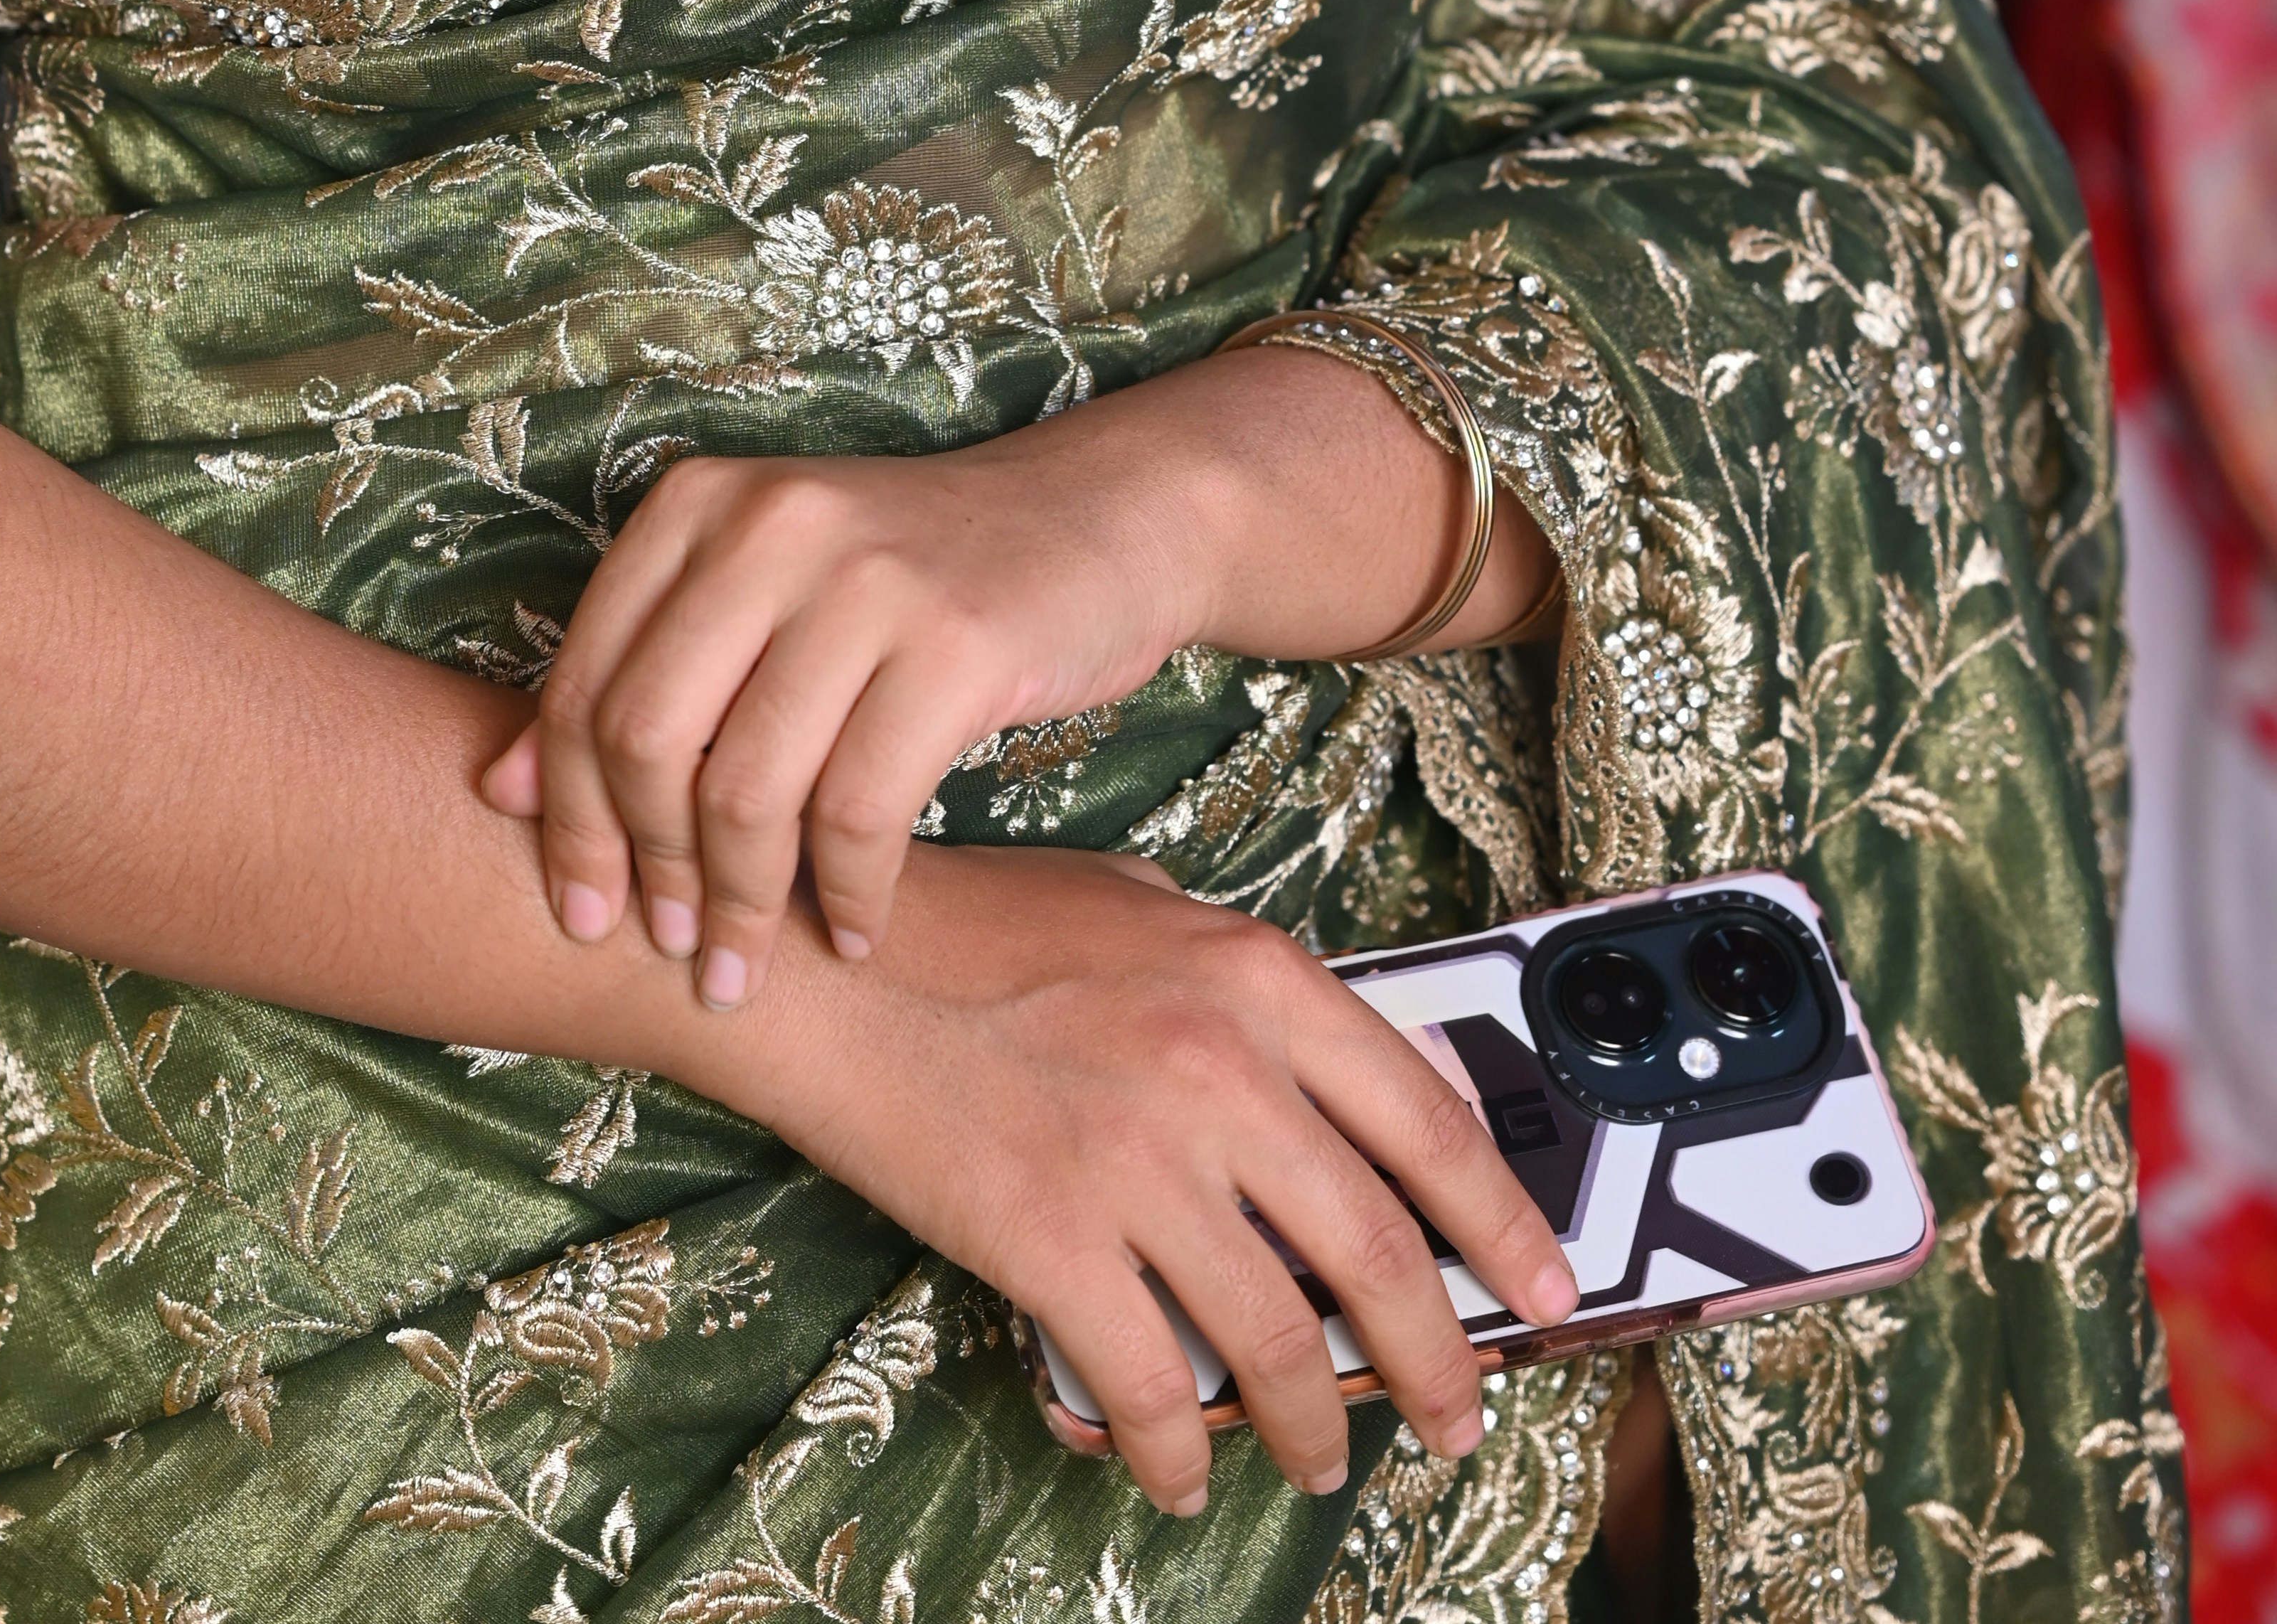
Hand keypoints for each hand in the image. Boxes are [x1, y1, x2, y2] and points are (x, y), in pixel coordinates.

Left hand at [482, 421, 1187, 999]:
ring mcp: (866, 579)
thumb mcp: (760, 593)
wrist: (1091, 523)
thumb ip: (641, 673)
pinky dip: (849, 898)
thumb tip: (504, 788)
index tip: (577, 911)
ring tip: (745, 968)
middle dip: (647, 870)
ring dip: (743, 910)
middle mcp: (771, 522)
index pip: (591, 681)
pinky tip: (855, 932)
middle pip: (651, 739)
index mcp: (701, 503)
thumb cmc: (906, 579)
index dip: (571, 814)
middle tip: (672, 951)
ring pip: (750, 789)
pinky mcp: (958, 643)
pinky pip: (862, 812)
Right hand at [735, 841, 1578, 1517]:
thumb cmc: (972, 926)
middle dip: (1438, 1357)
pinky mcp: (1051, 1236)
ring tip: (1321, 1458)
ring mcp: (1137, 1157)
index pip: (1428, 1120)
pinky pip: (1151, 1382)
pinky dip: (1180, 1448)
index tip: (1545, 1291)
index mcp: (1255, 976)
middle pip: (1375, 1249)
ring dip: (1312, 1420)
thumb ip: (1236, 980)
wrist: (827, 954)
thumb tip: (1320, 1070)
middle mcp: (1219, 1065)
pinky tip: (1185, 1470)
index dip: (1504, 1221)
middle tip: (1457, 1417)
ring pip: (1275, 1334)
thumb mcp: (1137, 902)